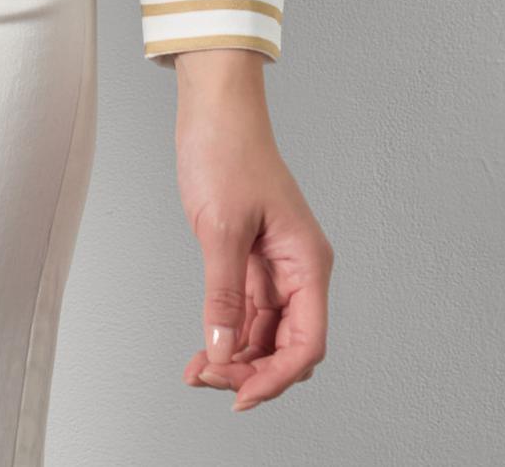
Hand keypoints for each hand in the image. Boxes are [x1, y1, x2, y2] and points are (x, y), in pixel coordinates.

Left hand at [172, 52, 332, 411]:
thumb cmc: (227, 152)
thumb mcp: (222, 228)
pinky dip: (225, 335)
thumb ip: (223, 294)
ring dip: (235, 358)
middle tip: (209, 379)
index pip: (307, 340)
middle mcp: (297, 269)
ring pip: (264, 334)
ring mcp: (274, 266)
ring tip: (197, 372)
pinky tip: (202, 353)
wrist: (214, 109)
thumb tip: (222, 350)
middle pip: (287, 344)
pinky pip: (244, 312)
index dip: (278, 376)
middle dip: (253, 370)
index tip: (241, 395)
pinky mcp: (249, 259)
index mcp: (307, 262)